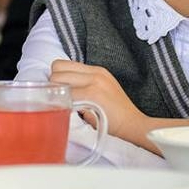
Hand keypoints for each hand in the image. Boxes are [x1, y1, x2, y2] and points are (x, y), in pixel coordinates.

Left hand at [49, 60, 188, 154]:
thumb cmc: (116, 114)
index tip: (61, 91)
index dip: (57, 78)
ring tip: (67, 105)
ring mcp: (94, 83)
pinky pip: (67, 96)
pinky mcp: (92, 95)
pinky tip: (71, 112)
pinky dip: (65, 104)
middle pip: (56, 69)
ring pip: (58, 81)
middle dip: (54, 85)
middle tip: (62, 99)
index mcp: (97, 70)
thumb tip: (62, 89)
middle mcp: (95, 73)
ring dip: (58, 94)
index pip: (62, 64)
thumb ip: (85, 85)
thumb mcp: (102, 90)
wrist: (133, 124)